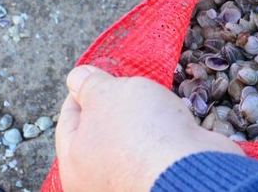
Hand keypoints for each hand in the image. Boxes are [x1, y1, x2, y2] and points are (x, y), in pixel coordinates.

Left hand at [55, 65, 243, 191]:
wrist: (189, 165)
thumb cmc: (140, 133)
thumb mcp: (107, 93)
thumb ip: (88, 83)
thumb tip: (76, 78)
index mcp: (74, 163)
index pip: (68, 119)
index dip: (81, 91)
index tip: (94, 75)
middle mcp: (97, 180)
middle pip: (99, 131)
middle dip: (114, 104)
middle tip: (125, 85)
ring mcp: (129, 182)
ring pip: (129, 140)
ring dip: (139, 118)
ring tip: (151, 99)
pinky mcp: (158, 178)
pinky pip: (153, 150)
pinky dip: (159, 133)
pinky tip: (169, 118)